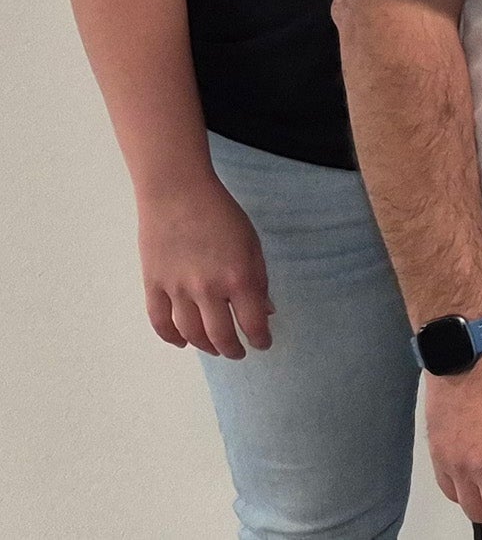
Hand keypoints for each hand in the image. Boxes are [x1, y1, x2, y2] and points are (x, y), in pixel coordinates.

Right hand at [137, 175, 270, 357]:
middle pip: (220, 335)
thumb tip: (266, 309)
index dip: (260, 338)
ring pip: (190, 334)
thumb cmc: (221, 213)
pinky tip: (183, 342)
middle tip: (239, 352)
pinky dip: (171, 338)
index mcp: (239, 277)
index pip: (252, 322)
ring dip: (205, 347)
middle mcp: (208, 289)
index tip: (263, 344)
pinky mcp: (153, 286)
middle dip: (233, 349)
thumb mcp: (252, 242)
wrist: (178, 193)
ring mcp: (177, 290)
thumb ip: (259, 278)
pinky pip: (160, 322)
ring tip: (215, 348)